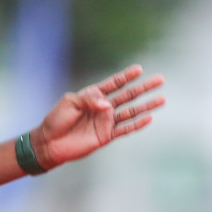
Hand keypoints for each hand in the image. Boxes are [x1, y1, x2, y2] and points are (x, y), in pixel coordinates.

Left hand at [31, 64, 164, 169]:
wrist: (49, 142)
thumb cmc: (56, 120)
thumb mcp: (70, 102)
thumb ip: (90, 100)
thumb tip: (108, 105)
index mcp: (93, 95)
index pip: (114, 83)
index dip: (126, 76)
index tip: (139, 69)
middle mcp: (103, 107)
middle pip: (128, 95)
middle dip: (144, 87)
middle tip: (160, 80)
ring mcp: (106, 122)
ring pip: (131, 112)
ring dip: (146, 106)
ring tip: (162, 99)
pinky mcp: (106, 136)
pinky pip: (125, 129)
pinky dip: (137, 124)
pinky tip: (149, 118)